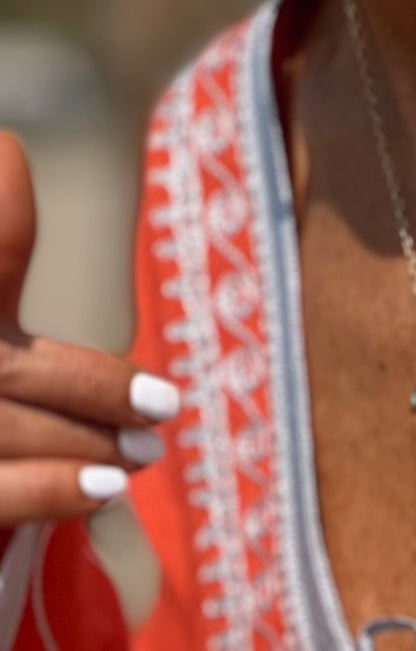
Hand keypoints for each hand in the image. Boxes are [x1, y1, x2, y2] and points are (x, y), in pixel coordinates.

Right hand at [0, 131, 179, 526]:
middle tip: (164, 405)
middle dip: (95, 387)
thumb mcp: (12, 367)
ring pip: (7, 424)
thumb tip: (26, 186)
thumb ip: (11, 311)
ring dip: (88, 442)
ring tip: (143, 455)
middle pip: (7, 365)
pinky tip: (106, 495)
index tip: (13, 155)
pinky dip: (50, 490)